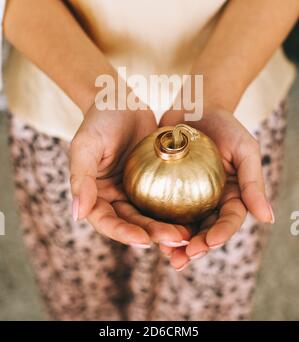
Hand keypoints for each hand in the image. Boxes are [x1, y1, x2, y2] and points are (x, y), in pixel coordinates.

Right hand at [70, 104, 190, 247]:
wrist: (122, 100)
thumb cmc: (99, 119)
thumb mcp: (86, 145)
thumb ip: (81, 178)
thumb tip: (78, 214)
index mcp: (95, 195)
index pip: (106, 221)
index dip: (124, 234)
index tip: (144, 240)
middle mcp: (115, 197)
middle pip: (133, 223)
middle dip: (153, 234)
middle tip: (176, 239)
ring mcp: (135, 190)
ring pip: (151, 215)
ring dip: (168, 227)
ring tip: (188, 234)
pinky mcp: (154, 181)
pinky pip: (166, 198)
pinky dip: (178, 209)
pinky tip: (195, 215)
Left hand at [159, 106, 273, 269]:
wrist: (195, 106)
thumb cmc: (225, 125)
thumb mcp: (245, 149)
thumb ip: (253, 182)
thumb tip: (268, 218)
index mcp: (231, 196)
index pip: (228, 221)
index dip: (220, 234)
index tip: (208, 242)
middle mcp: (209, 201)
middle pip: (204, 230)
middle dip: (195, 248)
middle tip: (182, 258)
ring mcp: (186, 196)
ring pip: (181, 226)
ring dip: (174, 244)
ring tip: (166, 256)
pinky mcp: (164, 188)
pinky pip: (159, 208)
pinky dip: (154, 222)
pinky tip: (145, 232)